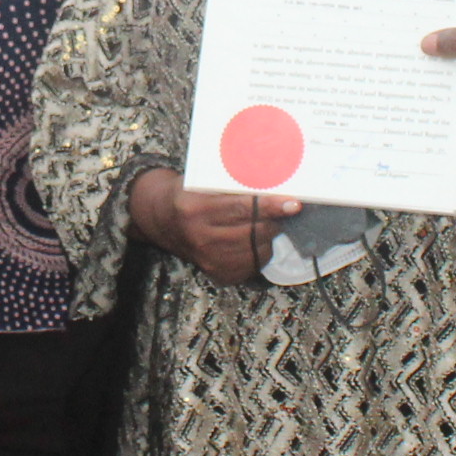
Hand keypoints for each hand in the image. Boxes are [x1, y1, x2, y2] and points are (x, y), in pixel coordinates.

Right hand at [124, 167, 297, 285]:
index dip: (270, 206)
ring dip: (269, 234)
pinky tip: (253, 238)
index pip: (241, 208)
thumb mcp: (202, 182)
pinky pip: (254, 263)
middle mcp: (201, 237)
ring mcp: (209, 259)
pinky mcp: (218, 273)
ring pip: (258, 248)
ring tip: (264, 221)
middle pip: (254, 230)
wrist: (162, 220)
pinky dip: (261, 249)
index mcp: (195, 209)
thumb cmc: (188, 194)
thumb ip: (233, 183)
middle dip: (274, 219)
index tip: (293, 204)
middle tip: (284, 207)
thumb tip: (274, 182)